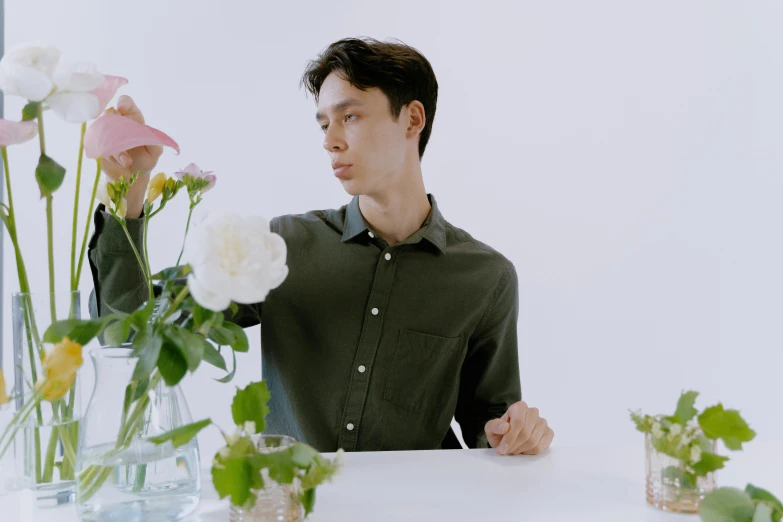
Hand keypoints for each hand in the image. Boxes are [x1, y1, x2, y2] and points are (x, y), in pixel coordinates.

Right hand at [100, 95, 163, 218]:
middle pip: (110, 113)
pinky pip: (98, 144)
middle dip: (115, 126)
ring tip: (126, 161)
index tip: (122, 109)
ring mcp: (105, 132)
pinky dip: (109, 155)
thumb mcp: (155, 151)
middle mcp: (118, 122)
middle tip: (122, 140)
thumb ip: (155, 142)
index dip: (123, 102)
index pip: (126, 103)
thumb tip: (148, 136)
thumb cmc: (145, 160)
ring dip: (114, 147)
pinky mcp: (97, 143)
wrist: (132, 178)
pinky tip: (119, 163)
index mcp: (134, 119)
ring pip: (102, 130)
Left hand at [484, 401, 553, 455]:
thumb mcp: (491, 428)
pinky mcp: (549, 433)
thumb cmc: (500, 432)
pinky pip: (541, 447)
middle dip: (514, 446)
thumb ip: (494, 426)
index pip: (518, 422)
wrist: (509, 437)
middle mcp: (533, 412)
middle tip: (506, 451)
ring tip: (513, 450)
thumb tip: (504, 427)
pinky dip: (530, 452)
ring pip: (533, 442)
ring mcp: (543, 422)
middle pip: (526, 433)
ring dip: (521, 450)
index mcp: (519, 406)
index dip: (510, 438)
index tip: (502, 449)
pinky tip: (523, 450)